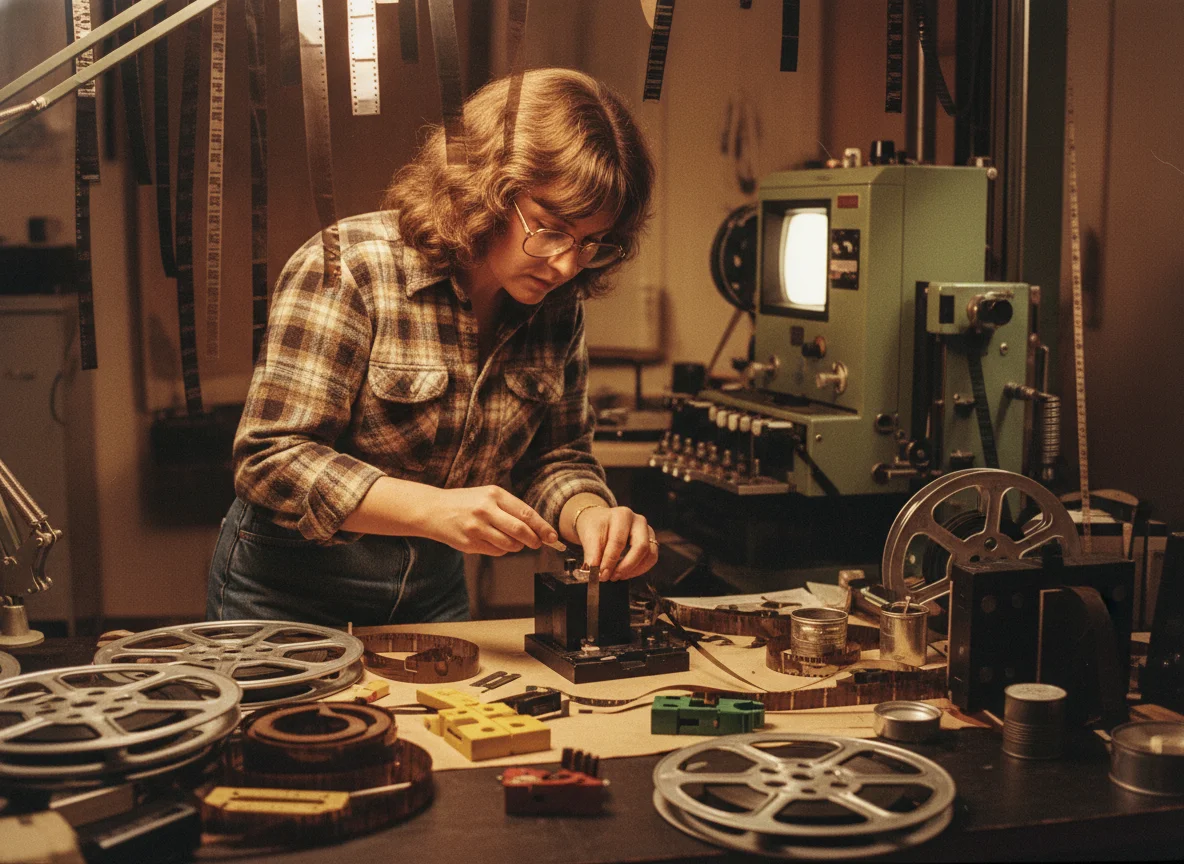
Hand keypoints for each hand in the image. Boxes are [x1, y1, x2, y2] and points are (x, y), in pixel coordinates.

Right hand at [423, 486, 556, 555]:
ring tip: (511, 540)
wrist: (433, 509)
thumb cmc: (465, 502)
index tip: (553, 536)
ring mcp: (476, 527)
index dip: (542, 527)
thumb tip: (537, 528)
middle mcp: (486, 510)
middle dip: (534, 540)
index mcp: (494, 494)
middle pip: (521, 530)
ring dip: (517, 546)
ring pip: (510, 544)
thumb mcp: (488, 496)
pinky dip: (501, 550)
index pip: (525, 513)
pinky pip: (496, 551)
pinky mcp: (469, 543)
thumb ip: (510, 509)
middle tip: (538, 543)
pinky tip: (493, 541)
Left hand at [575, 506, 658, 580]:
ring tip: (617, 576)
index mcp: (623, 515)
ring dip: (633, 570)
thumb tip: (595, 572)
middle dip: (625, 566)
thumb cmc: (596, 527)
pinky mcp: (651, 541)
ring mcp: (648, 531)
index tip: (601, 573)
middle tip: (611, 577)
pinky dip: (639, 570)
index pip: (619, 541)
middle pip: (640, 547)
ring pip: (649, 554)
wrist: (601, 521)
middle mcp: (639, 521)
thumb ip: (592, 554)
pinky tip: (625, 573)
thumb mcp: (589, 535)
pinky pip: (651, 558)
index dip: (610, 560)